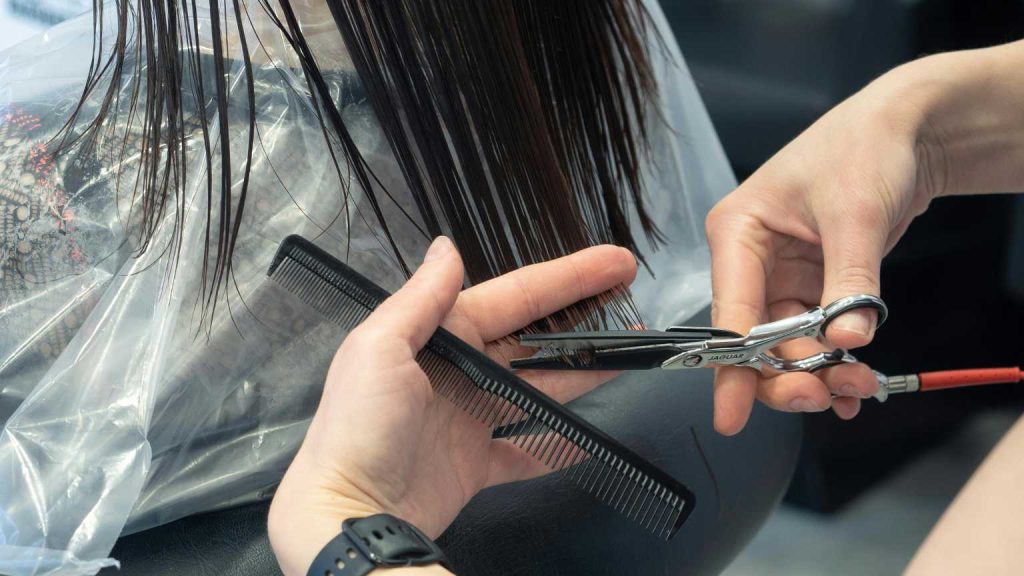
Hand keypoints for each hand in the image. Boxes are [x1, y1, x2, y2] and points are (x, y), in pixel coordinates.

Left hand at [268, 236, 636, 574]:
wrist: (346, 511)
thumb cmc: (360, 425)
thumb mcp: (379, 347)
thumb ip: (421, 298)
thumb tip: (447, 247)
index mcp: (439, 335)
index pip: (515, 296)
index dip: (567, 279)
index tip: (615, 263)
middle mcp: (459, 371)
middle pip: (532, 341)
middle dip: (582, 325)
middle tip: (633, 312)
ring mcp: (470, 419)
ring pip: (538, 390)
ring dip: (580, 378)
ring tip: (626, 362)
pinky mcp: (476, 465)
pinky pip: (525, 451)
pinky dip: (555, 448)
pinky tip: (586, 441)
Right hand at [707, 41, 1023, 434]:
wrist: (909, 128)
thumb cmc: (866, 147)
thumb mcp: (856, 215)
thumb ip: (850, 283)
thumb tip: (848, 343)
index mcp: (737, 233)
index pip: (729, 312)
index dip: (731, 368)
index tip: (731, 416)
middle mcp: (750, 259)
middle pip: (754, 340)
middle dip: (788, 375)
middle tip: (826, 397)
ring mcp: (780, 275)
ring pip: (786, 346)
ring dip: (819, 373)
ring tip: (859, 387)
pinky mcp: (811, 284)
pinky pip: (814, 337)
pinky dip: (834, 362)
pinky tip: (854, 383)